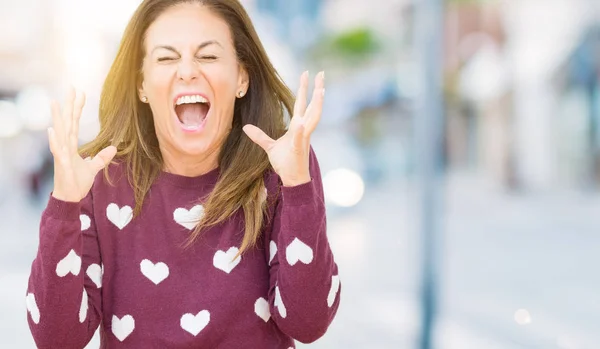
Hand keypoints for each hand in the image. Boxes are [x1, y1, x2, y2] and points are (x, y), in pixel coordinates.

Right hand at [48, 88, 116, 201]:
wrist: (70, 197)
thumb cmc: (77, 183)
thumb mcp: (93, 168)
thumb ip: (101, 158)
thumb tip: (113, 148)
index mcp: (72, 145)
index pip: (75, 122)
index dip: (78, 108)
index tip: (81, 93)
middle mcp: (65, 146)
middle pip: (67, 122)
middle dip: (69, 105)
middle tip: (71, 87)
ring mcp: (62, 154)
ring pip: (60, 132)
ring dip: (58, 118)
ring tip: (55, 102)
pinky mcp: (62, 164)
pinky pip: (58, 150)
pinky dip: (55, 141)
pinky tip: (52, 130)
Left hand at [243, 71, 323, 186]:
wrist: (292, 179)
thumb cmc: (285, 163)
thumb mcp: (269, 146)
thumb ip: (259, 136)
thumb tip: (245, 127)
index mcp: (298, 127)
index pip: (302, 104)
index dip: (304, 89)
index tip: (307, 74)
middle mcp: (303, 130)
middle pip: (311, 106)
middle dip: (316, 89)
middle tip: (320, 73)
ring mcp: (303, 138)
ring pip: (313, 118)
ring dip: (317, 104)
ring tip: (321, 89)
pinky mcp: (298, 149)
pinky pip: (299, 138)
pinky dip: (299, 131)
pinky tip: (300, 123)